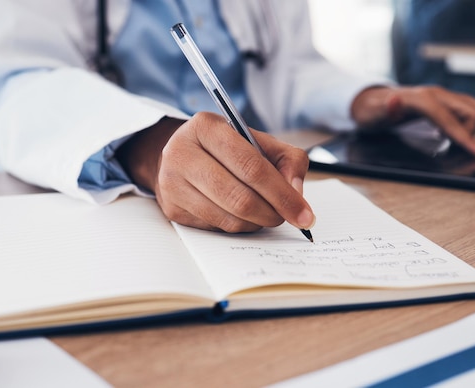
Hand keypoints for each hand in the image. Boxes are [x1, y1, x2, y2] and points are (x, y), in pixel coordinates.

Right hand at [116, 113, 314, 232]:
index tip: (304, 214)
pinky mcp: (171, 207)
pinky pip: (216, 227)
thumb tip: (295, 193)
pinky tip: (243, 215)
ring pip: (228, 218)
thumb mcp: (258, 142)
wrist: (182, 155)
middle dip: (272, 213)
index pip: (251, 166)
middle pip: (239, 197)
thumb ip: (288, 160)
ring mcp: (172, 182)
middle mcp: (182, 152)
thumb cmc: (226, 149)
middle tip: (287, 218)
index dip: (282, 194)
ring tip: (266, 214)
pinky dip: (238, 226)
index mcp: (207, 127)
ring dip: (257, 223)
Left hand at [351, 86, 474, 157]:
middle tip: (450, 146)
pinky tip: (449, 132)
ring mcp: (443, 95)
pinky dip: (467, 123)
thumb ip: (385, 109)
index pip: (450, 119)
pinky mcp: (446, 100)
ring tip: (449, 139)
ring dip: (470, 127)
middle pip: (472, 112)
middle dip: (469, 133)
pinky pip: (469, 109)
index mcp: (421, 99)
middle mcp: (436, 93)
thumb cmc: (373, 111)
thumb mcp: (373, 114)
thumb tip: (393, 101)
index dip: (465, 137)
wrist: (372, 102)